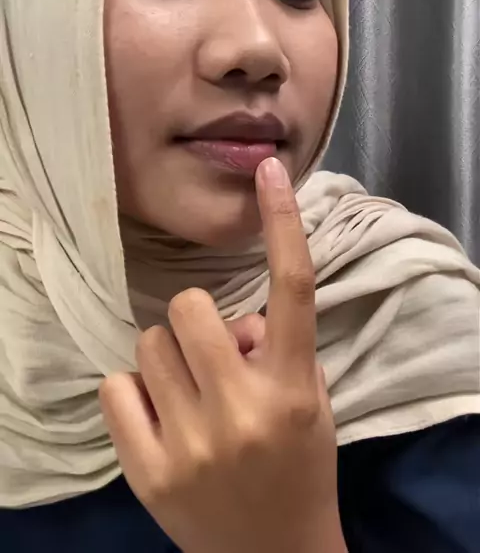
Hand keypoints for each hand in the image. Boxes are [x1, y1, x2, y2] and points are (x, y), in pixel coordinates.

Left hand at [100, 158, 345, 552]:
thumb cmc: (298, 466)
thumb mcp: (310, 403)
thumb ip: (278, 347)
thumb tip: (235, 319)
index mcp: (292, 388)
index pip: (291, 289)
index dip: (281, 223)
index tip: (268, 171)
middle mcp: (241, 411)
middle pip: (188, 310)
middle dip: (196, 321)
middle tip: (210, 353)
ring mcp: (190, 444)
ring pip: (148, 344)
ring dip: (167, 357)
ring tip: (188, 392)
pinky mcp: (148, 471)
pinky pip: (115, 387)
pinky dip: (133, 391)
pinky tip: (157, 417)